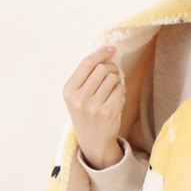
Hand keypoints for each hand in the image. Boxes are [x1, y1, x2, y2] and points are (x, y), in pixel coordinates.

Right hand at [63, 45, 124, 168]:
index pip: (87, 63)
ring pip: (112, 78)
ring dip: (117, 79)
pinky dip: (121, 89)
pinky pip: (120, 89)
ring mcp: (94, 106)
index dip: (101, 53)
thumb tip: (104, 54)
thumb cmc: (86, 114)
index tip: (112, 49)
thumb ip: (86, 77)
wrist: (93, 141)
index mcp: (69, 91)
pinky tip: (117, 95)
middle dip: (111, 68)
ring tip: (113, 87)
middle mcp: (79, 98)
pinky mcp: (108, 112)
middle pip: (102, 69)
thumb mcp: (77, 96)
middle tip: (113, 74)